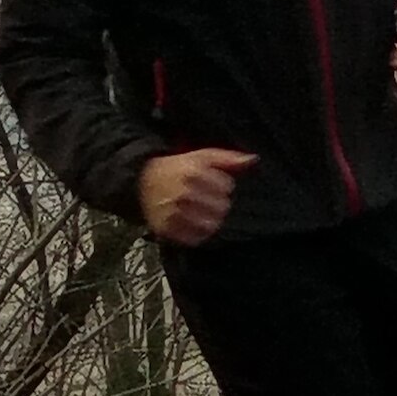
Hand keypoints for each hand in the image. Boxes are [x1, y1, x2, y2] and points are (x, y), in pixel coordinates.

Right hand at [139, 146, 254, 243]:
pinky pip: (196, 239)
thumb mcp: (201, 156)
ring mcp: (175, 214)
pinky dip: (198, 233)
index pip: (227, 187)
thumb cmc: (177, 168)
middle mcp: (184, 194)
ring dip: (210, 219)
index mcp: (193, 173)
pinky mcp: (167, 229)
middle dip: (218, 203)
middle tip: (206, 199)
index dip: (223, 185)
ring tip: (201, 211)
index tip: (212, 184)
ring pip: (211, 225)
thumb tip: (253, 159)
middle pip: (222, 207)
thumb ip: (228, 158)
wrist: (142, 181)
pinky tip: (194, 222)